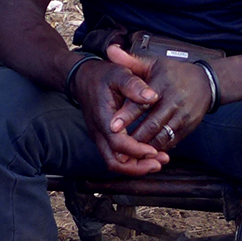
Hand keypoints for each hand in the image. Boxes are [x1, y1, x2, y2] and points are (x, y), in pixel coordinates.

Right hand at [70, 54, 166, 175]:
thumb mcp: (119, 73)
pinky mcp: (104, 138)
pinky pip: (116, 156)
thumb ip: (134, 85)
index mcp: (102, 117)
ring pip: (115, 162)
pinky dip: (132, 160)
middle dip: (137, 167)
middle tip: (159, 164)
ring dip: (136, 167)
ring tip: (158, 163)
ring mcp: (100, 137)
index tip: (154, 151)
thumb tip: (152, 96)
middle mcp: (99, 132)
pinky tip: (149, 156)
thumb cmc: (102, 75)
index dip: (136, 150)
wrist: (82, 77)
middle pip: (114, 162)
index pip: (118, 143)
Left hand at [104, 44, 213, 157]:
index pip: (142, 101)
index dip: (127, 114)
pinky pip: (172, 141)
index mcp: (162, 84)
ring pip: (162, 136)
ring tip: (128, 157)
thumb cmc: (173, 73)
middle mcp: (174, 101)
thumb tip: (109, 51)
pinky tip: (145, 155)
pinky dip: (158, 149)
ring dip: (146, 148)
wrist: (206, 83)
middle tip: (117, 149)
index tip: (112, 126)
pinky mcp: (188, 127)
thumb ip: (130, 61)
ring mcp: (183, 116)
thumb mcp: (153, 64)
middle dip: (134, 138)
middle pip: (152, 123)